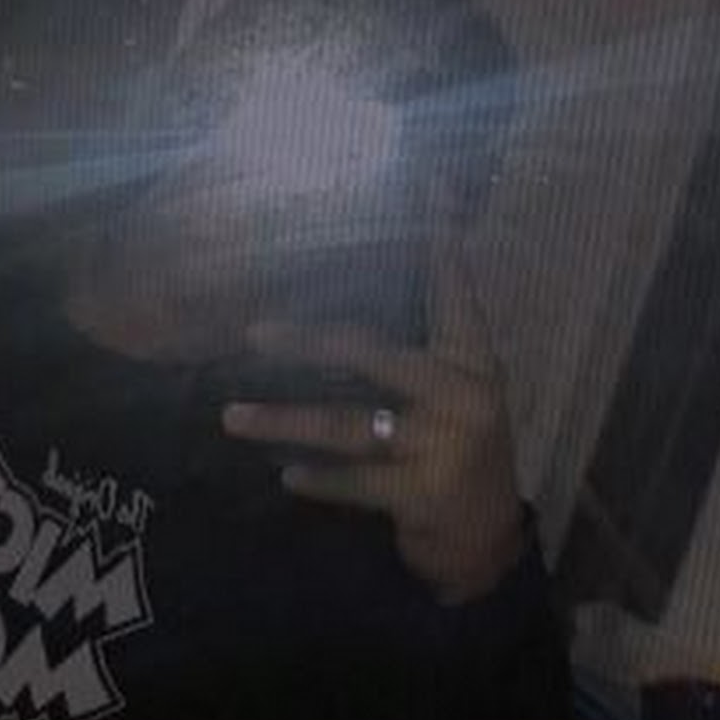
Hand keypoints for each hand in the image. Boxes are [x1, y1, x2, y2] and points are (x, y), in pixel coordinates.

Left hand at [222, 255, 523, 602]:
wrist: (487, 539)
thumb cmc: (459, 452)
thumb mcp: (452, 395)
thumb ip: (413, 354)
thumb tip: (341, 318)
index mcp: (472, 360)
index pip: (453, 288)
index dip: (440, 237)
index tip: (428, 180)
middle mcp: (463, 394)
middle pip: (373, 353)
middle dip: (309, 342)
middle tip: (252, 333)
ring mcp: (446, 446)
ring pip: (350, 423)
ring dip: (285, 420)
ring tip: (232, 417)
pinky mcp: (425, 494)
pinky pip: (356, 481)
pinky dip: (319, 479)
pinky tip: (285, 475)